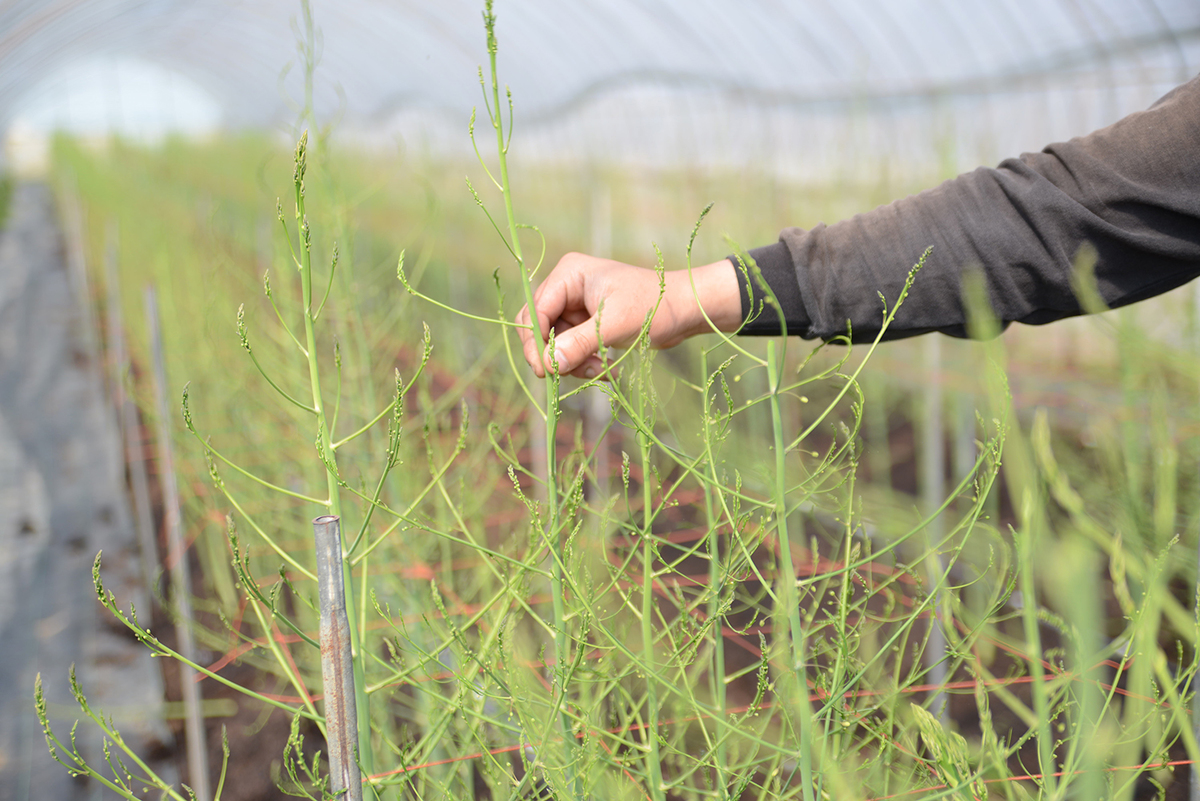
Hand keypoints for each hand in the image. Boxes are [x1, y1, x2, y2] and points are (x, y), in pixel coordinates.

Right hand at [515, 252, 740, 377]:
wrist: (685, 310)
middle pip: (540, 328)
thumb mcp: (614, 324)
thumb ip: (579, 344)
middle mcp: (567, 287)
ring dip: (573, 362)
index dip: (537, 343)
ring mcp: (576, 306)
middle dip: (556, 354)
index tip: (545, 371)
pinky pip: (571, 349)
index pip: (535, 311)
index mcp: (569, 274)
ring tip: (600, 370)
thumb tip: (548, 365)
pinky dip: (584, 363)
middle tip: (570, 374)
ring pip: (555, 344)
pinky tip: (607, 369)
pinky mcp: (586, 323)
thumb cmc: (654, 306)